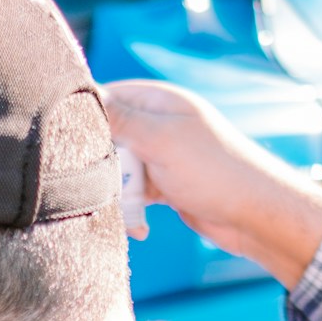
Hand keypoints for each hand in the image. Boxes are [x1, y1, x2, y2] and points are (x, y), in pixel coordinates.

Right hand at [103, 79, 321, 289]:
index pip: (105, 97)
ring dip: (115, 192)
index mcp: (158, 100)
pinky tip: (139, 226)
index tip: (65, 141)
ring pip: (116, 169)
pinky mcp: (164, 184)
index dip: (84, 118)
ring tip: (123, 209)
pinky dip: (131, 209)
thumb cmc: (216, 172)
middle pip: (106, 137)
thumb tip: (83, 94)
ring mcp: (161, 155)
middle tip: (100, 184)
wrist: (255, 216)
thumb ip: (120, 118)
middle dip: (99, 162)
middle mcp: (158, 124)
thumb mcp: (161, 140)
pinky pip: (132, 193)